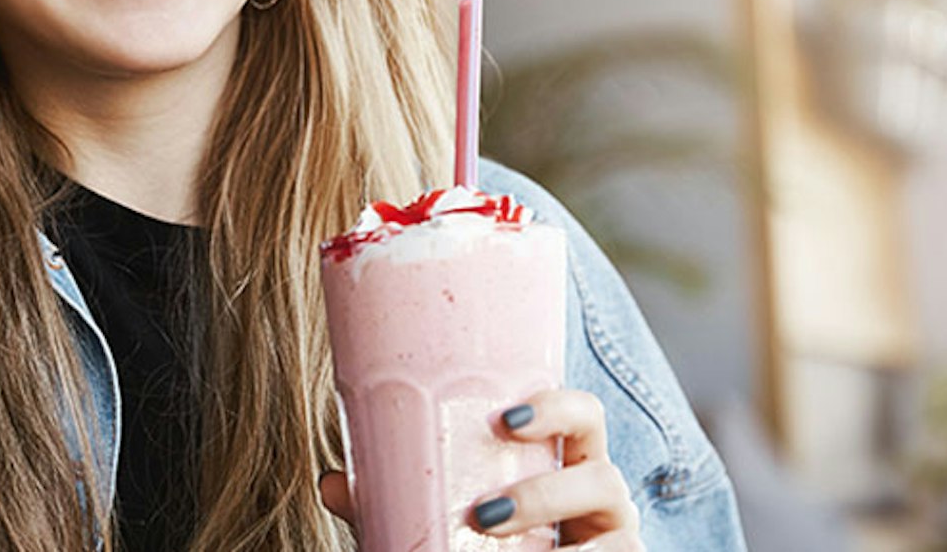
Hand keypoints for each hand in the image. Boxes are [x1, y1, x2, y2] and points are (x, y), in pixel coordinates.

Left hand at [317, 388, 642, 549]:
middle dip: (548, 493)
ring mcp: (615, 542)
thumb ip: (389, 502)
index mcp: (566, 459)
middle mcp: (601, 497)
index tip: (503, 419)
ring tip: (493, 537)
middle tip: (486, 511)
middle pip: (605, 475)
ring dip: (552, 536)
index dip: (558, 407)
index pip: (584, 416)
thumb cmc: (486, 540)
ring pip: (613, 534)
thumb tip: (330, 482)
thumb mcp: (438, 517)